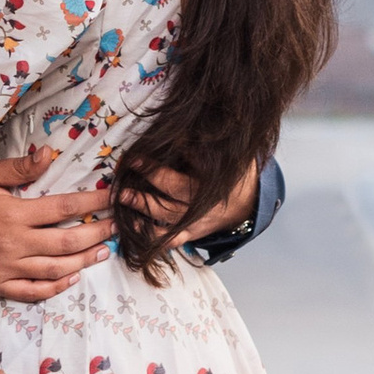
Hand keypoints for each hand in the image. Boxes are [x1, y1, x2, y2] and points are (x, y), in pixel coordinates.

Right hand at [0, 150, 110, 300]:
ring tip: (103, 251)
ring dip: (84, 261)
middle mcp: (15, 243)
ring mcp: (8, 268)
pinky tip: (72, 278)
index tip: (113, 198)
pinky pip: (33, 291)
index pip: (63, 207)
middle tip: (116, 227)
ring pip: (55, 269)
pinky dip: (56, 287)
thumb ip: (19, 168)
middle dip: (97, 233)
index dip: (92, 202)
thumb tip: (48, 154)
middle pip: (67, 242)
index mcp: (14, 214)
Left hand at [120, 162, 258, 253]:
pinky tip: (133, 228)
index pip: (188, 167)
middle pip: (173, 191)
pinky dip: (150, 237)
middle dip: (150, 177)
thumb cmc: (236, 178)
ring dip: (143, 206)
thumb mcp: (230, 159)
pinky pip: (168, 240)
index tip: (144, 152)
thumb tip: (179, 133)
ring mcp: (195, 223)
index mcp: (212, 184)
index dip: (165, 160)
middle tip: (129, 166)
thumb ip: (206, 149)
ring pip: (166, 216)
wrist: (249, 206)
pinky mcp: (189, 234)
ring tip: (123, 196)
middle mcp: (202, 205)